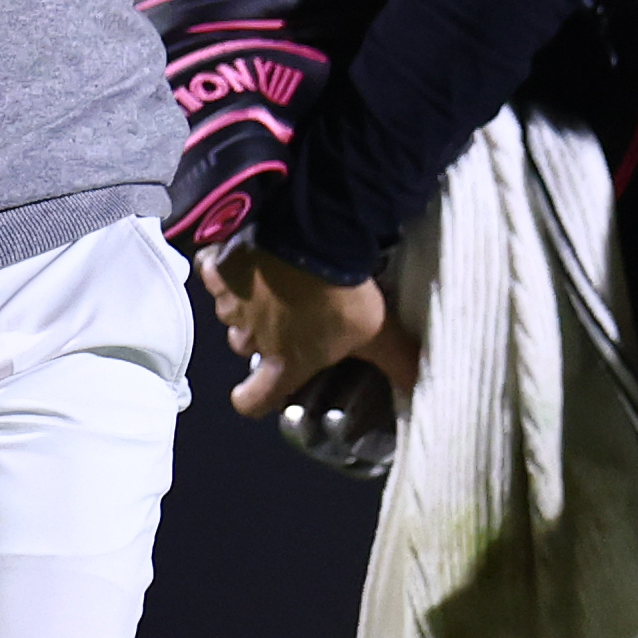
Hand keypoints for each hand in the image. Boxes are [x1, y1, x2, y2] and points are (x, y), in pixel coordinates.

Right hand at [196, 239, 419, 418]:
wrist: (311, 237)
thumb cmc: (342, 295)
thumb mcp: (379, 332)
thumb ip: (397, 361)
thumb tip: (422, 387)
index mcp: (285, 362)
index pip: (253, 400)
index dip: (254, 398)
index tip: (260, 389)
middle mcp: (251, 338)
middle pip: (245, 346)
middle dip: (261, 333)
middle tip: (289, 312)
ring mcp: (231, 301)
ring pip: (231, 310)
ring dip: (247, 300)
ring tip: (274, 277)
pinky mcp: (220, 266)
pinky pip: (216, 271)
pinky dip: (227, 265)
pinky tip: (249, 251)